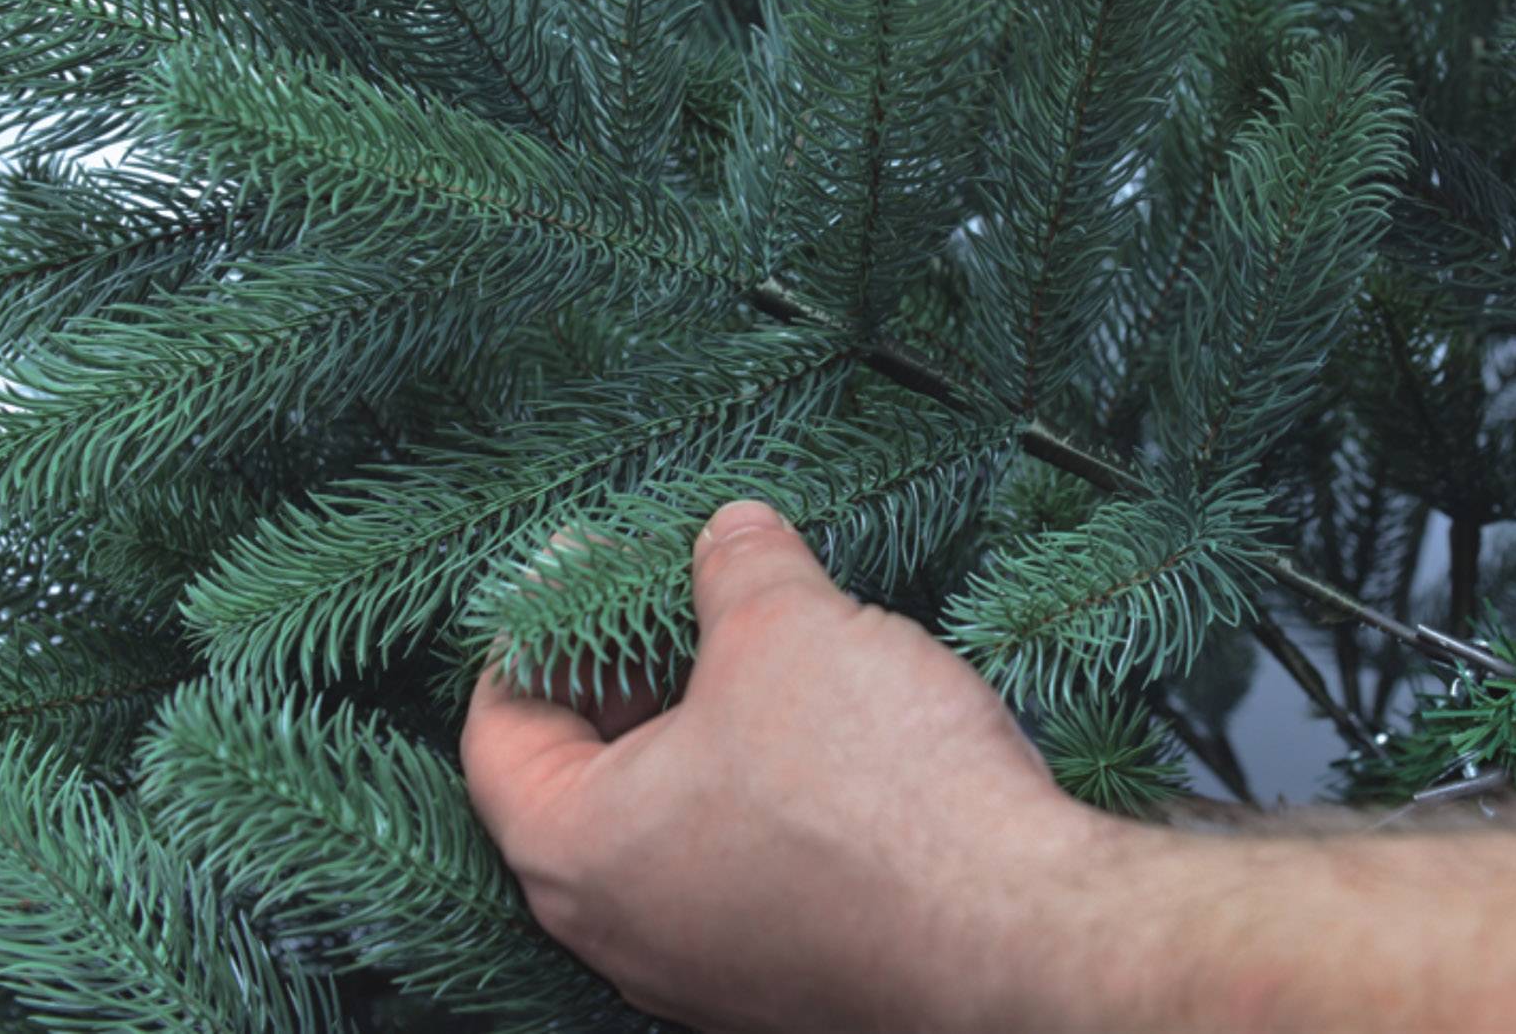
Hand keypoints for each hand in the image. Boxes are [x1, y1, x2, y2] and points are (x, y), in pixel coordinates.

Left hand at [459, 501, 1115, 1033]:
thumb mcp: (786, 628)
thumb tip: (730, 535)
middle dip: (624, 675)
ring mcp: (705, 970)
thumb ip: (736, 566)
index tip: (576, 571)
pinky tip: (822, 731)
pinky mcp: (788, 981)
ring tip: (759, 649)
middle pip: (580, 780)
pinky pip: (738, 873)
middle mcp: (621, 932)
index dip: (533, 630)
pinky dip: (755, 797)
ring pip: (666, 830)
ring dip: (699, 734)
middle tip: (670, 597)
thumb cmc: (877, 796)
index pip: (497, 731)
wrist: (1018, 931)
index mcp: (575, 851)